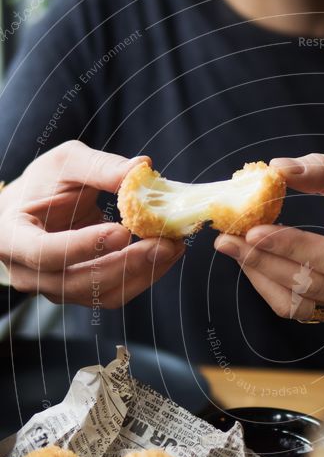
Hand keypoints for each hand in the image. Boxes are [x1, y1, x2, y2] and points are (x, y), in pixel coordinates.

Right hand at [0, 140, 184, 307]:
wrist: (34, 209)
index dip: (83, 246)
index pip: (45, 253)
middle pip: (79, 282)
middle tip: (165, 243)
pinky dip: (145, 274)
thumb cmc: (42, 183)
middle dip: (127, 264)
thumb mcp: (65, 163)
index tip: (121, 231)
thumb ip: (100, 167)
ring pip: (104, 293)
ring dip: (144, 272)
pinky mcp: (84, 293)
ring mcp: (58, 289)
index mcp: (13, 238)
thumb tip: (142, 168)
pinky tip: (166, 253)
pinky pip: (117, 292)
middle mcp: (31, 273)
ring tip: (174, 246)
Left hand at [214, 153, 323, 324]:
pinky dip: (266, 284)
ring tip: (232, 245)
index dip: (292, 246)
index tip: (253, 229)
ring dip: (259, 273)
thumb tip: (278, 168)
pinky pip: (294, 309)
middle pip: (311, 285)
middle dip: (264, 259)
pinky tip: (250, 260)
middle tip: (227, 236)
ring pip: (297, 303)